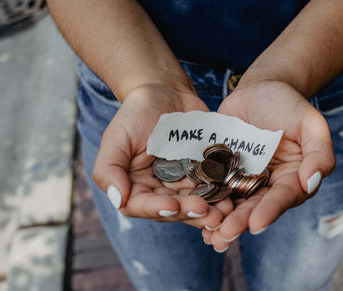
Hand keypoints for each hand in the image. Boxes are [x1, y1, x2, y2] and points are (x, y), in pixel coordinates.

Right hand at [92, 84, 232, 228]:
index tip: (173, 206)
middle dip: (189, 213)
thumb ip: (109, 169)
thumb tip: (118, 199)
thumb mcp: (116, 137)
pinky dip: (222, 195)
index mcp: (135, 186)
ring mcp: (183, 184)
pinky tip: (233, 199)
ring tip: (224, 212)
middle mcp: (159, 190)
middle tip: (206, 211)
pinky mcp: (204, 174)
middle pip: (173, 210)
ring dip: (210, 211)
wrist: (166, 92)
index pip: (141, 206)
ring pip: (195, 204)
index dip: (157, 209)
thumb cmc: (136, 113)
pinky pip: (213, 188)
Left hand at [202, 80, 334, 250]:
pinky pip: (213, 187)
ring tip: (209, 235)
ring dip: (221, 220)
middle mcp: (268, 184)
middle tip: (225, 235)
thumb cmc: (289, 104)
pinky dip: (205, 201)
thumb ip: (319, 152)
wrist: (260, 89)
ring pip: (233, 203)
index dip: (270, 211)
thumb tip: (312, 182)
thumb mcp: (310, 122)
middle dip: (240, 222)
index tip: (256, 224)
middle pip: (255, 206)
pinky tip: (193, 213)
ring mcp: (243, 178)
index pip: (283, 197)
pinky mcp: (222, 170)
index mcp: (292, 178)